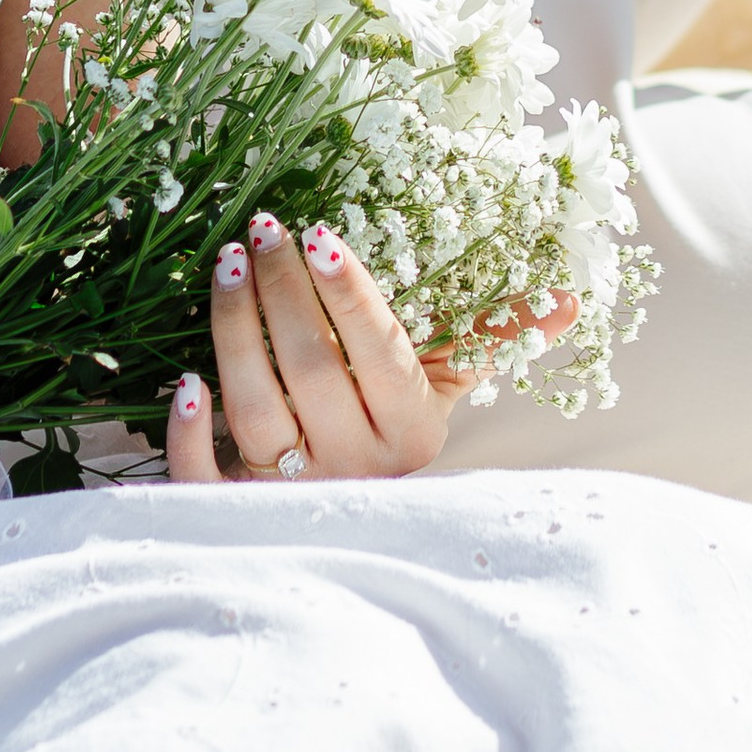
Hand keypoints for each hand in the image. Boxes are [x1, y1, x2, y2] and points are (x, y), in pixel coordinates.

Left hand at [163, 209, 579, 484]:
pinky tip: (182, 381)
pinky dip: (191, 435)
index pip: (381, 354)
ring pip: (255, 409)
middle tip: (262, 228)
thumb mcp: (446, 386)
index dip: (350, 296)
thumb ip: (493, 337)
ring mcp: (295, 490)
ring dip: (234, 333)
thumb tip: (568, 297)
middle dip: (282, 291)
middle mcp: (356, 465)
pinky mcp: (238, 511)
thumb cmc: (394, 425)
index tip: (321, 236)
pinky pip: (206, 478)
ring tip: (226, 265)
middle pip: (310, 370)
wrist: (355, 524)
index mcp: (411, 430)